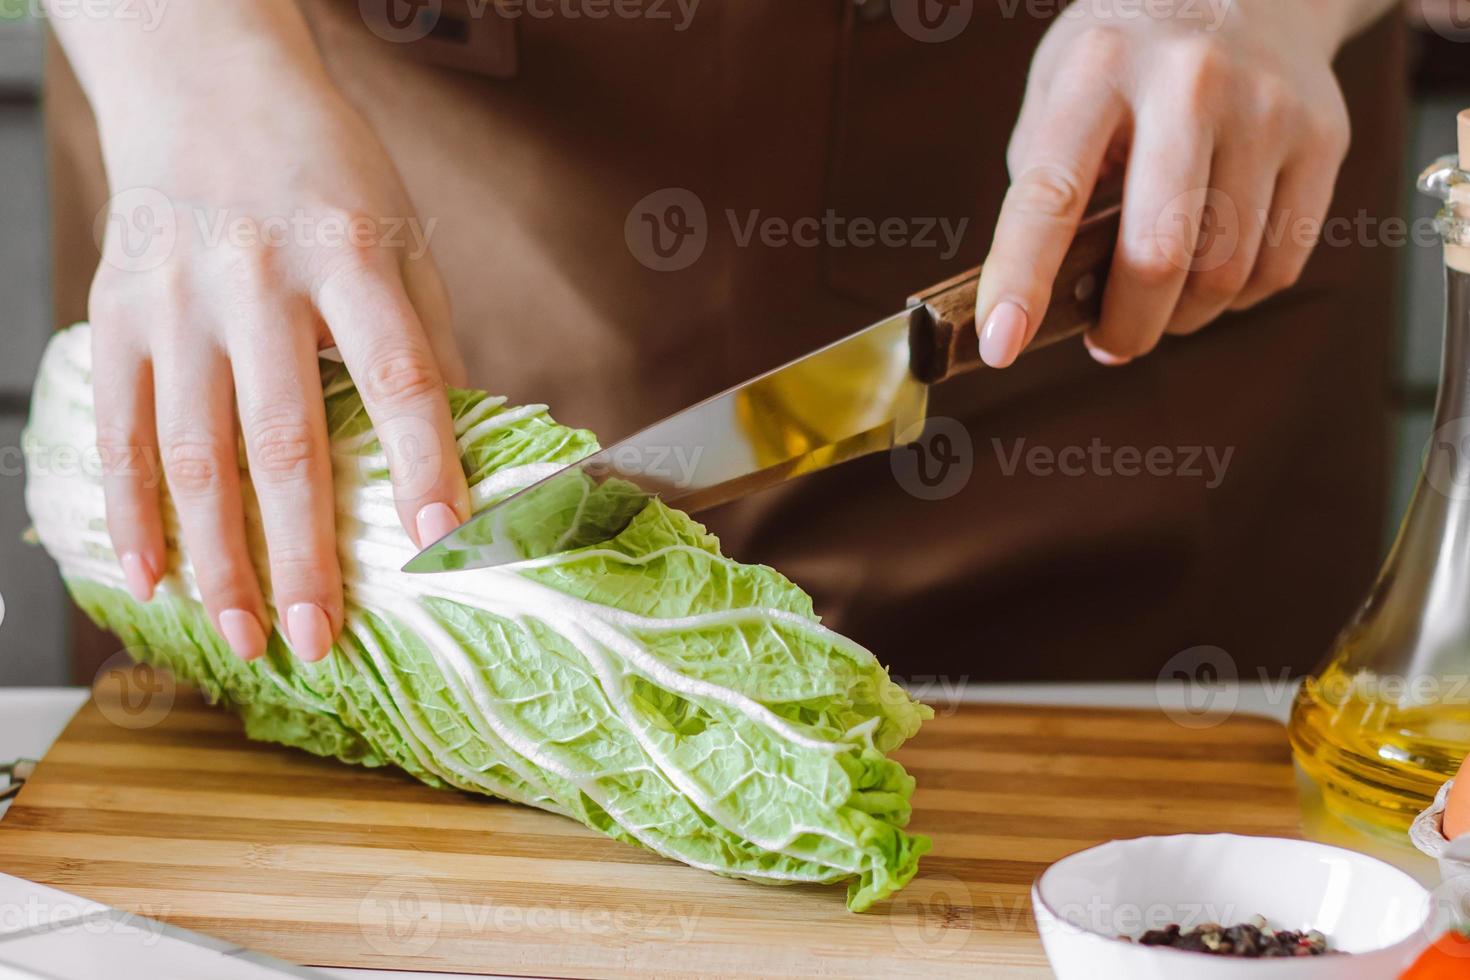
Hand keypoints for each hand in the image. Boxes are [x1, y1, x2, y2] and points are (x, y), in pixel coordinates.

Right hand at [89, 71, 468, 662]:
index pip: (398, 373)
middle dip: (301, 553)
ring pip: (192, 451)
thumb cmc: (326, 174)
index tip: (444, 542)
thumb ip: (428, 341)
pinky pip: (118, 430)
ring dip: (217, 557)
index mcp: (350, 252)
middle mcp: (257, 277)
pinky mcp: (117, 312)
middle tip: (322, 637)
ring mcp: (177, 299)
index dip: (423, 462)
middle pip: (282, 438)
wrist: (206, 87)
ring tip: (244, 635)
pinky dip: (131, 512)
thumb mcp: (401, 237)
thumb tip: (465, 454)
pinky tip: (150, 578)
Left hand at [976, 0, 1354, 367]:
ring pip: (1223, 273)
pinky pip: (1276, 265)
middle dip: (1124, 326)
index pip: (1052, 194)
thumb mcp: (1061, 89)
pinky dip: (1233, 297)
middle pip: (1159, 254)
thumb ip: (1046, 184)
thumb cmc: (1129, 59)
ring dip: (1179, 317)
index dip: (1022, 279)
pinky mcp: (1323, 137)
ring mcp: (1267, 108)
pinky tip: (1210, 273)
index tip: (999, 343)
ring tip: (1156, 301)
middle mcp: (1190, 81)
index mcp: (1100, 69)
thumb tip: (1046, 296)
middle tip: (1106, 341)